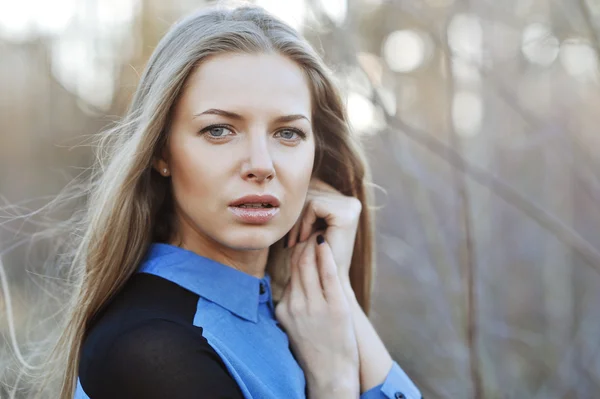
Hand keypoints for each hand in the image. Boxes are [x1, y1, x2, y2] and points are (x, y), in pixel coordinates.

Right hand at [275, 232, 358, 397]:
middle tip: (312, 231)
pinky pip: (328, 274)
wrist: (329, 375)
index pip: (288, 271)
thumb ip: (293, 303)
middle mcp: (295, 305)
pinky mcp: (335, 308)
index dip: (296, 252)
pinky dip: (326, 256)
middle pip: (296, 263)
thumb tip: (296, 281)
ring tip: (320, 233)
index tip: (303, 241)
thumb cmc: (314, 350)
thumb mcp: (294, 326)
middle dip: (303, 243)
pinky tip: (327, 243)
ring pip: (308, 264)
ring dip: (313, 245)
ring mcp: (315, 306)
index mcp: (284, 308)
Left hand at [286, 178, 361, 281]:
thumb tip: (285, 177)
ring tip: (295, 242)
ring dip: (297, 222)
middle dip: (295, 216)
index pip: (310, 190)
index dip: (297, 210)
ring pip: (308, 198)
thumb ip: (301, 206)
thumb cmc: (313, 258)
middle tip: (290, 241)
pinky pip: (313, 206)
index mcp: (343, 202)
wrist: (328, 284)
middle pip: (309, 191)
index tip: (291, 235)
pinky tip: (304, 239)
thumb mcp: (306, 227)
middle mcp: (351, 201)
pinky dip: (304, 223)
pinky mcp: (347, 212)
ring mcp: (351, 205)